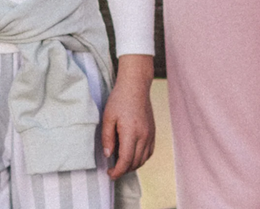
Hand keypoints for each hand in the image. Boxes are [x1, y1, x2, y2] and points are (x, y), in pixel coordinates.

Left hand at [100, 54, 155, 179]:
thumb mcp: (108, 117)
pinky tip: (132, 155)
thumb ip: (107, 138)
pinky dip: (141, 158)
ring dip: (132, 165)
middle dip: (123, 170)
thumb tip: (109, 156)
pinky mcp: (153, 131)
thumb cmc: (119, 99)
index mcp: (131, 132)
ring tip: (121, 162)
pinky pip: (149, 152)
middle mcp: (144, 135)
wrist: (136, 85)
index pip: (126, 161)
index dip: (117, 172)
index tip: (109, 173)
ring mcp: (150, 134)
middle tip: (112, 169)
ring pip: (143, 160)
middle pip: (135, 163)